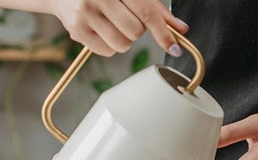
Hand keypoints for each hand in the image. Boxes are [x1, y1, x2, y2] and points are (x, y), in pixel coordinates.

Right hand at [49, 0, 187, 56]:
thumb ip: (156, 10)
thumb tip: (181, 29)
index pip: (147, 13)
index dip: (163, 33)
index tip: (175, 49)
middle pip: (135, 32)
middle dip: (135, 30)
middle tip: (123, 18)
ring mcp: (85, 13)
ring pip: (122, 45)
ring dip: (122, 39)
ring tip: (110, 24)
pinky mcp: (76, 29)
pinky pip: (107, 51)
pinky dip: (108, 45)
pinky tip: (99, 29)